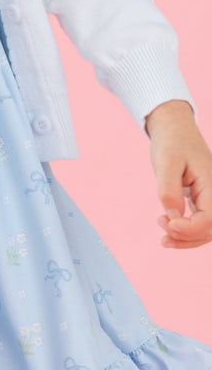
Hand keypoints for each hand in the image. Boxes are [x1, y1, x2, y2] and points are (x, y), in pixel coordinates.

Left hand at [144, 101, 211, 248]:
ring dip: (186, 239)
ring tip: (163, 235)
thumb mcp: (166, 163)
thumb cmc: (172, 144)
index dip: (189, 229)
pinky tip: (169, 229)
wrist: (176, 131)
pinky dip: (187, 233)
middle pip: (211, 230)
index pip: (210, 219)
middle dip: (187, 237)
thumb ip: (169, 189)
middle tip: (162, 226)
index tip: (166, 221)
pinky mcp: (203, 201)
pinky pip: (201, 224)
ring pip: (208, 231)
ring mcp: (211, 198)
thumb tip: (173, 215)